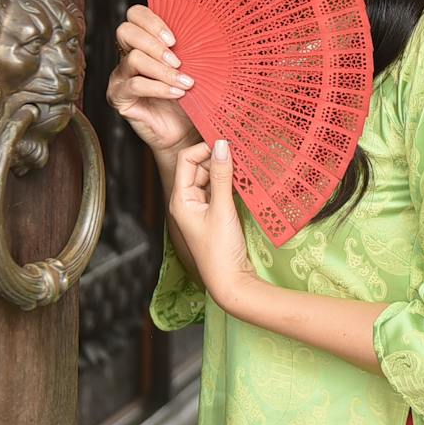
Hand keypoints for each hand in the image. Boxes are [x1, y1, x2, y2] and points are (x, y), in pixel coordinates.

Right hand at [104, 4, 201, 180]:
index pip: (135, 14)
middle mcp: (127, 54)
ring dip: (162, 69)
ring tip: (185, 81)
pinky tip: (177, 92)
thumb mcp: (193, 66)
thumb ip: (192, 48)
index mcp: (144, 41)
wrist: (185, 130)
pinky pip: (134, 85)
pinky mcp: (119, 97)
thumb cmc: (190, 95)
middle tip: (178, 60)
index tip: (175, 38)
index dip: (152, 21)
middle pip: (125, 30)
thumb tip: (211, 29)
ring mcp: (120, 76)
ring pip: (133, 58)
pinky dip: (159, 87)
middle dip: (154, 43)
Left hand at [168, 140, 254, 305]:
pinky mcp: (213, 214)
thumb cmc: (220, 249)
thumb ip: (221, 175)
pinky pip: (218, 190)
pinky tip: (243, 179)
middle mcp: (186, 201)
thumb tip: (222, 144)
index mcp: (180, 199)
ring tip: (243, 163)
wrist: (230, 281)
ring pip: (209, 178)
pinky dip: (229, 183)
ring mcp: (200, 208)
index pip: (186, 160)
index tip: (227, 143)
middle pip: (197, 167)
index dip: (204, 148)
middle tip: (239, 151)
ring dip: (224, 170)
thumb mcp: (222, 209)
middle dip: (216, 158)